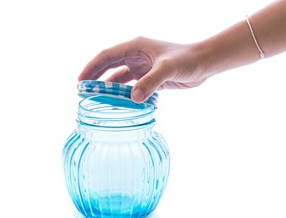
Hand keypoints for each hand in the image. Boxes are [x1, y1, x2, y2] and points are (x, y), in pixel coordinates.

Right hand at [78, 37, 208, 102]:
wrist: (204, 63)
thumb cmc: (188, 59)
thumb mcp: (168, 69)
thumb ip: (151, 82)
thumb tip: (132, 98)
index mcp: (136, 47)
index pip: (107, 56)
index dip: (92, 67)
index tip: (80, 81)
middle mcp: (136, 56)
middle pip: (109, 66)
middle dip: (95, 77)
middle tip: (82, 92)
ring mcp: (143, 67)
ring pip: (119, 78)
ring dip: (108, 87)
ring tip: (96, 99)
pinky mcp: (150, 77)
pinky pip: (132, 86)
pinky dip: (124, 94)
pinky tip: (119, 103)